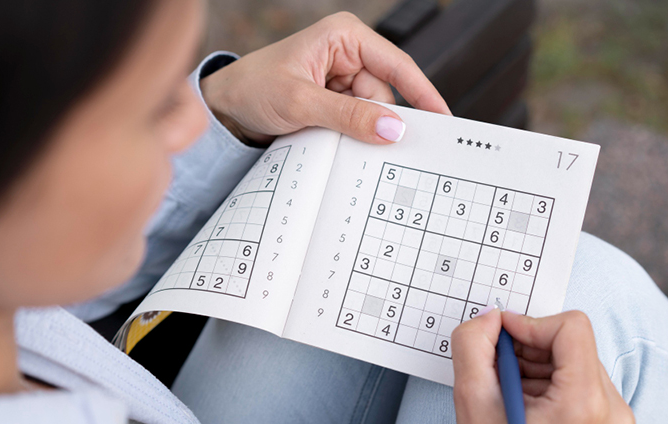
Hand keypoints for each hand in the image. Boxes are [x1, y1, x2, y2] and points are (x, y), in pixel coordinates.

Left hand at [199, 12, 449, 145]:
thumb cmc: (252, 88)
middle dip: (375, 120)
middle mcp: (347, 53)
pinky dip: (348, 135)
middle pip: (384, 95)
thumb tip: (392, 128)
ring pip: (371, 113)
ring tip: (324, 133)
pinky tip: (328, 138)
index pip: (396, 66)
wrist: (224, 108)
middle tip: (362, 142)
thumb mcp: (301, 102)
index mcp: (344, 36)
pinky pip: (356, 122)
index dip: (422, 94)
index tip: (443, 120)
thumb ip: (349, 116)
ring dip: (356, 130)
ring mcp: (341, 79)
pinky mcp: (334, 101)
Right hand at [451, 309, 634, 423]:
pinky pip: (583, 381)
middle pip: (574, 344)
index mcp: (585, 406)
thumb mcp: (471, 401)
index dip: (530, 324)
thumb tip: (490, 317)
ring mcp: (618, 423)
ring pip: (577, 360)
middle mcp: (614, 412)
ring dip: (539, 365)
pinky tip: (527, 403)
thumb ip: (474, 345)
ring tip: (512, 393)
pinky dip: (552, 381)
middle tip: (499, 369)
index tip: (501, 337)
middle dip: (531, 348)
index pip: (572, 328)